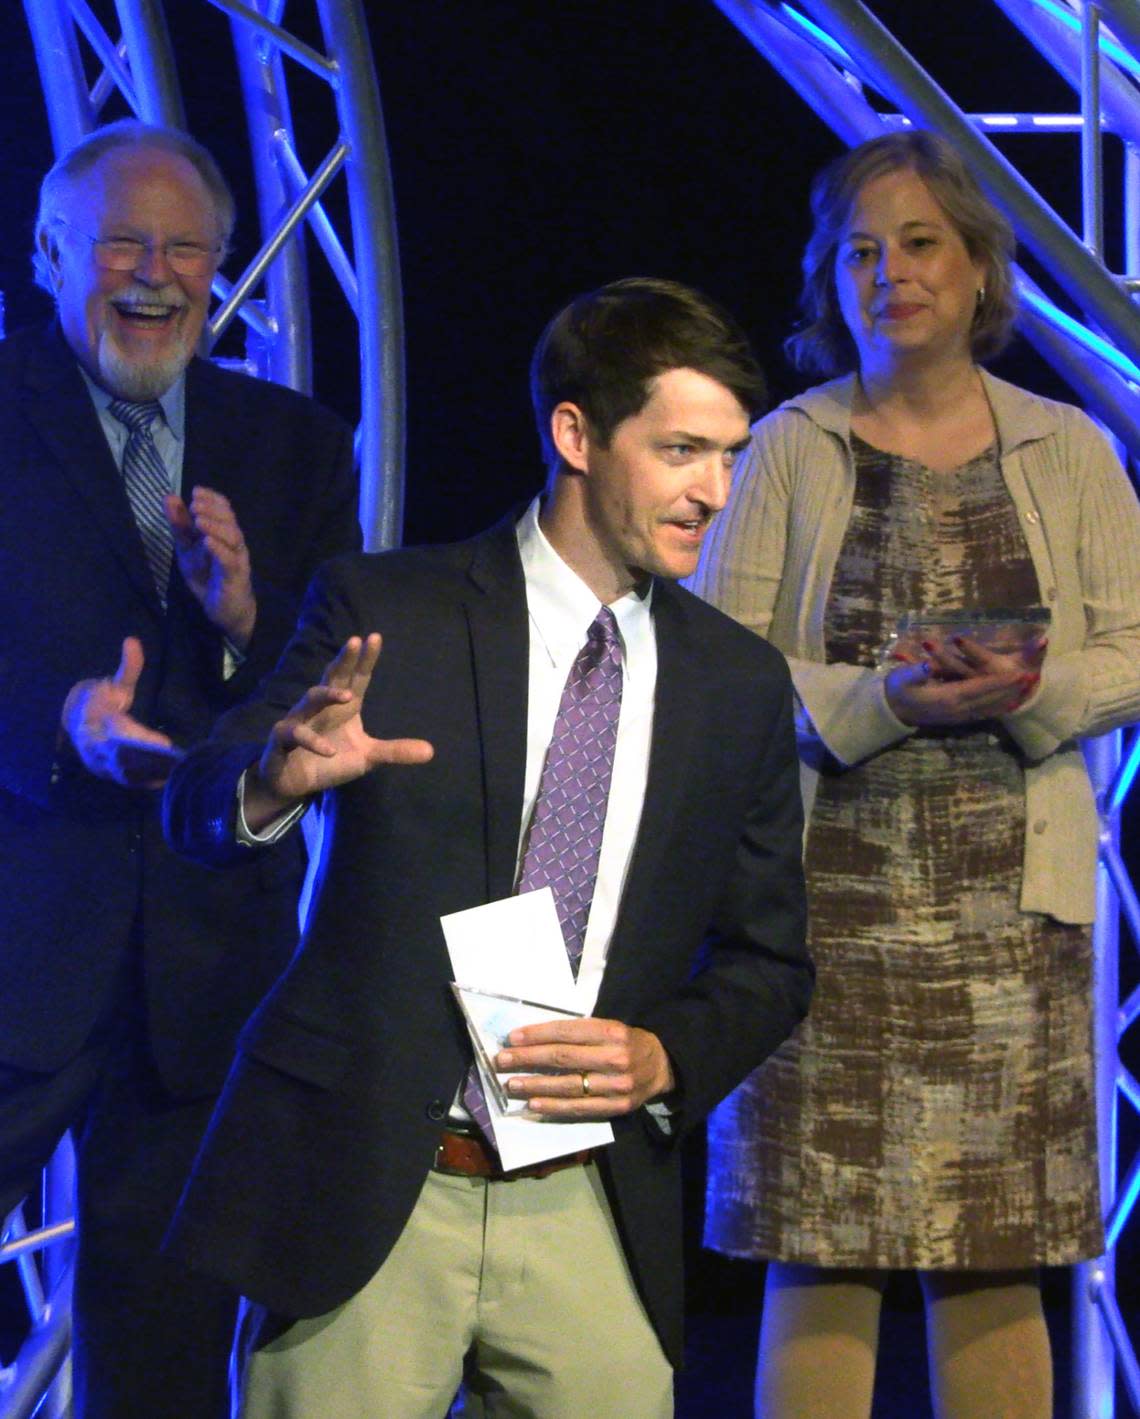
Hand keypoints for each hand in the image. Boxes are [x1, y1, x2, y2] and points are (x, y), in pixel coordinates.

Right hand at [60, 637, 178, 788]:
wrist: (75, 718)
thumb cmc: (98, 700)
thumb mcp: (113, 683)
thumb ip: (128, 667)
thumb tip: (132, 641)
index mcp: (95, 726)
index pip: (120, 736)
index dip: (141, 741)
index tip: (165, 743)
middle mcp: (96, 749)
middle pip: (123, 763)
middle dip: (150, 766)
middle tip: (178, 765)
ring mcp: (101, 765)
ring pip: (128, 776)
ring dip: (152, 777)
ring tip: (179, 775)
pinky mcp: (110, 774)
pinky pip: (130, 782)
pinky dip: (148, 782)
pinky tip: (170, 780)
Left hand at [166, 488, 256, 648]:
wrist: (225, 610)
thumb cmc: (208, 576)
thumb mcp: (187, 548)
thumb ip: (180, 525)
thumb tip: (169, 496)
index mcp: (224, 533)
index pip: (224, 509)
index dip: (212, 498)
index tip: (196, 491)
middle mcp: (234, 543)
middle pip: (230, 520)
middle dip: (212, 510)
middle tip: (195, 505)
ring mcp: (237, 559)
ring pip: (233, 538)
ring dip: (215, 527)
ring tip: (199, 521)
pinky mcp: (235, 577)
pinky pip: (230, 561)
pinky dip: (219, 550)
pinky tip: (207, 542)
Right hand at [244, 633, 433, 829]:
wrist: (293, 781)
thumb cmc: (330, 760)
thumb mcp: (367, 757)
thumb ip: (395, 751)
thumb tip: (431, 751)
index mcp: (344, 706)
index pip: (358, 678)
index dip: (365, 659)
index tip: (375, 637)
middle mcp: (322, 707)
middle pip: (333, 678)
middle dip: (344, 660)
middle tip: (355, 641)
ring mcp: (301, 719)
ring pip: (311, 698)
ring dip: (328, 695)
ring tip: (347, 696)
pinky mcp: (283, 737)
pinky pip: (296, 733)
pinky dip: (313, 741)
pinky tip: (330, 751)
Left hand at [495, 1017, 675, 1119]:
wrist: (661, 1067)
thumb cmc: (625, 1042)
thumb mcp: (608, 1027)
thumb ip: (577, 1032)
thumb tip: (533, 1038)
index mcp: (612, 1032)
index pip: (567, 1033)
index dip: (537, 1035)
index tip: (512, 1037)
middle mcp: (615, 1057)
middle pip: (563, 1058)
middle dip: (528, 1059)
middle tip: (502, 1060)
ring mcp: (616, 1085)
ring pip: (568, 1086)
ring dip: (534, 1085)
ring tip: (511, 1084)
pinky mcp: (616, 1107)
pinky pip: (579, 1108)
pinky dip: (554, 1107)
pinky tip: (533, 1104)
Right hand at [885, 633, 1041, 726]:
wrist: (891, 711)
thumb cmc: (897, 689)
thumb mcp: (902, 678)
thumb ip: (916, 672)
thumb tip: (928, 666)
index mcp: (947, 697)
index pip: (980, 688)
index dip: (1000, 681)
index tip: (1019, 673)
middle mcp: (957, 710)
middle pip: (990, 699)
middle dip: (1011, 689)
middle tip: (1032, 678)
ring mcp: (959, 717)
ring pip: (990, 708)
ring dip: (1009, 698)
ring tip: (1027, 690)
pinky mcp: (958, 719)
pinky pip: (984, 714)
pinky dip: (999, 708)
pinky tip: (1009, 703)